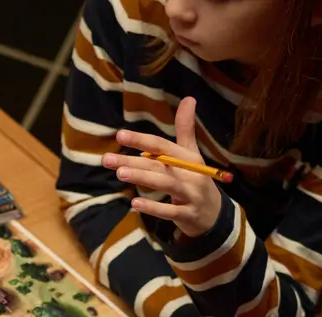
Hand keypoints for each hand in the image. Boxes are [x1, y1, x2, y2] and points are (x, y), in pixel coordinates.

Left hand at [102, 97, 222, 237]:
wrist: (214, 214)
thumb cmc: (196, 180)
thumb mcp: (192, 155)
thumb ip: (185, 129)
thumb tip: (188, 98)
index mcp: (188, 158)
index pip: (162, 146)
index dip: (141, 140)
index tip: (119, 135)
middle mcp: (190, 174)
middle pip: (159, 165)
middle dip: (133, 161)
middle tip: (107, 159)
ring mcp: (190, 194)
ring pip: (166, 184)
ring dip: (143, 178)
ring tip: (120, 173)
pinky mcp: (187, 214)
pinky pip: (169, 211)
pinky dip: (153, 208)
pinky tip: (134, 204)